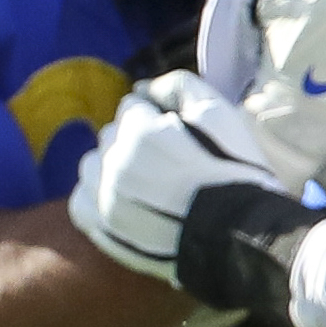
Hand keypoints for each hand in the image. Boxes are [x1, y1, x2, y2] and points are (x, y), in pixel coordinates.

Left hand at [67, 74, 317, 326]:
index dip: (159, 118)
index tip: (183, 137)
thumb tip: (143, 87)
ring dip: (113, 167)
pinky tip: (124, 202)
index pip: (133, 106)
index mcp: (140, 131)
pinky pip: (81, 203)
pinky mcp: (103, 229)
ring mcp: (105, 198)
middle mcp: (114, 162)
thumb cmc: (238, 175)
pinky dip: (97, 197)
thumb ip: (181, 87)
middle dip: (134, 141)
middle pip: (112, 135)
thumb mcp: (222, 117)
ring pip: (93, 165)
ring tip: (148, 184)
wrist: (244, 239)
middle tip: (170, 163)